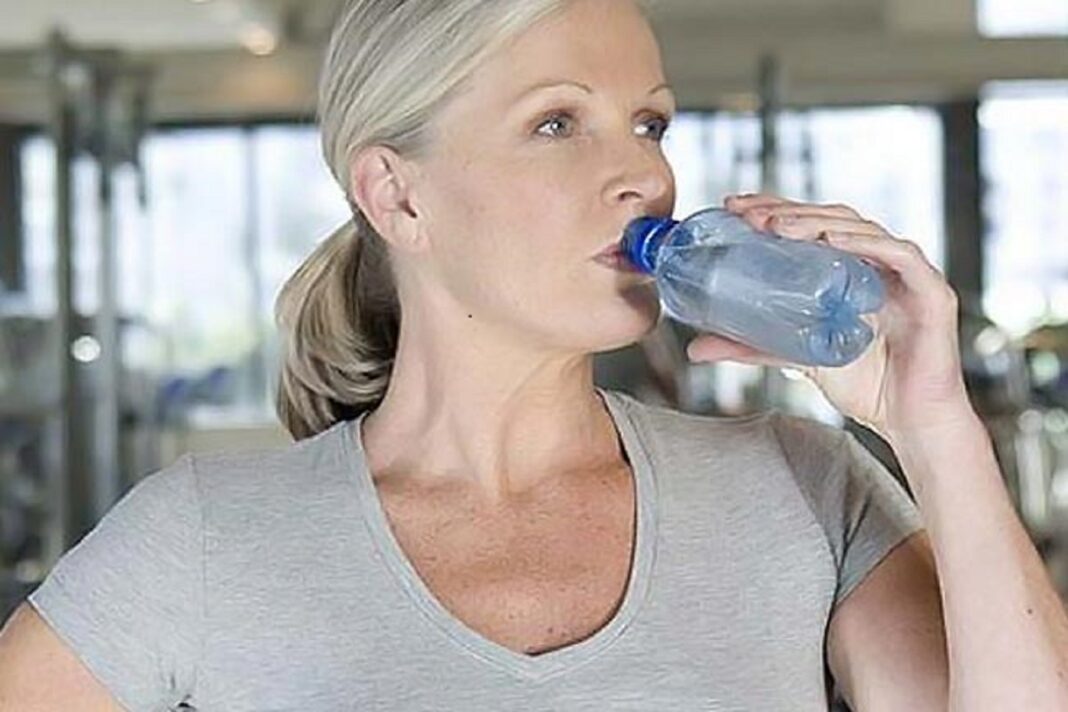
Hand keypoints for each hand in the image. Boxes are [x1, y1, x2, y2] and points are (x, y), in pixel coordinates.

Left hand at [685, 193, 975, 440]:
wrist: (909, 422)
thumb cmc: (864, 384)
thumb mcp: (794, 357)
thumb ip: (750, 348)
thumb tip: (695, 348)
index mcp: (851, 269)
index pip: (812, 224)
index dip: (775, 209)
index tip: (735, 207)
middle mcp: (879, 263)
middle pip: (832, 219)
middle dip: (788, 210)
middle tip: (747, 214)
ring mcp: (907, 274)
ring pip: (862, 228)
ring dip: (818, 221)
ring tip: (777, 226)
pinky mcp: (931, 292)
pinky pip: (900, 255)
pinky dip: (866, 243)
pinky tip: (833, 240)